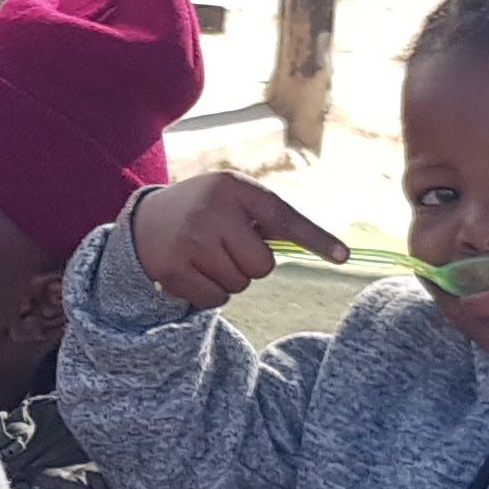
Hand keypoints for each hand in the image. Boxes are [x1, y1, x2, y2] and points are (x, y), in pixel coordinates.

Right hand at [126, 171, 349, 309]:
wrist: (145, 221)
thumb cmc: (204, 210)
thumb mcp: (232, 198)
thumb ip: (268, 218)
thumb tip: (325, 249)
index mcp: (234, 188)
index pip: (283, 217)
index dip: (315, 239)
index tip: (343, 256)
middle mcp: (213, 212)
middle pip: (262, 265)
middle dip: (250, 263)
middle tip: (227, 246)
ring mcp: (191, 242)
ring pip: (239, 285)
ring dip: (229, 278)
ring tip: (206, 256)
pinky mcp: (174, 270)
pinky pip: (216, 300)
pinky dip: (211, 292)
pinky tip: (193, 271)